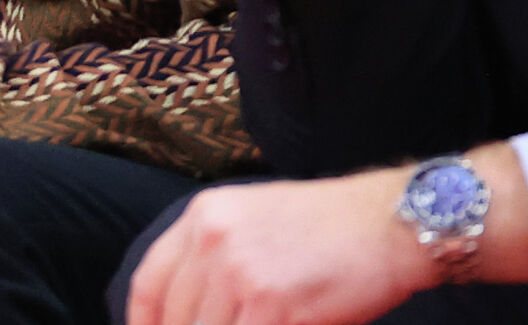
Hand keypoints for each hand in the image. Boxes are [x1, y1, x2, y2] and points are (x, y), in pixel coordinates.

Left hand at [127, 169, 434, 324]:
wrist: (388, 223)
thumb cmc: (323, 226)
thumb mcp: (249, 217)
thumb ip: (211, 256)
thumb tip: (186, 310)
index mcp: (202, 217)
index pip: (149, 283)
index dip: (144, 322)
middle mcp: (213, 241)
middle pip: (177, 317)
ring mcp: (244, 274)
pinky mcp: (278, 305)